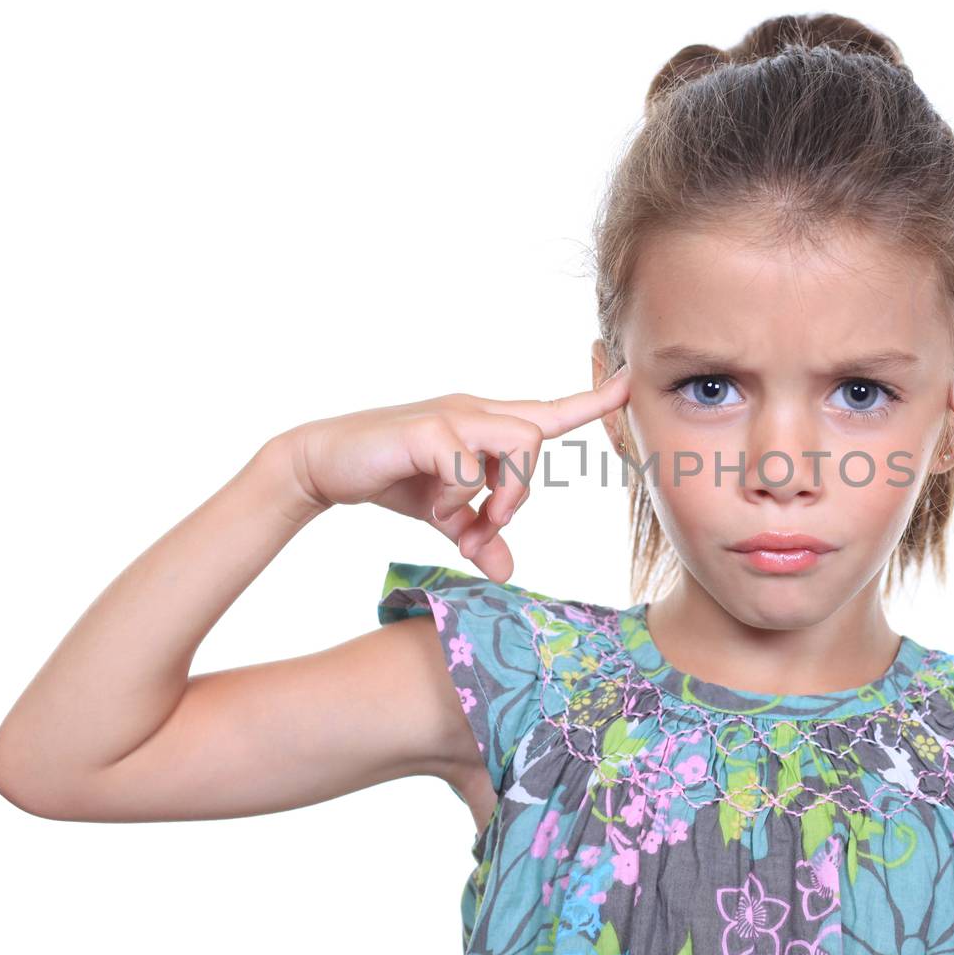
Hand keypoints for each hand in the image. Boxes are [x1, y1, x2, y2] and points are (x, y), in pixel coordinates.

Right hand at [274, 365, 630, 581]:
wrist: (324, 464)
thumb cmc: (392, 479)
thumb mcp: (445, 517)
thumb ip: (478, 534)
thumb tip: (505, 570)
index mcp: (485, 424)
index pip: (549, 411)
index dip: (591, 402)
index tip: (629, 384)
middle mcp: (475, 410)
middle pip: (539, 434)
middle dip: (524, 489)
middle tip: (488, 523)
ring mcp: (452, 416)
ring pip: (518, 442)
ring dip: (501, 492)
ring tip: (463, 518)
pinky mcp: (428, 430)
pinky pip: (469, 467)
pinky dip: (459, 499)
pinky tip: (435, 510)